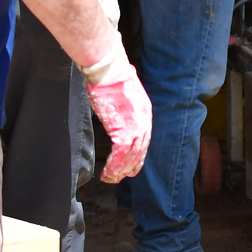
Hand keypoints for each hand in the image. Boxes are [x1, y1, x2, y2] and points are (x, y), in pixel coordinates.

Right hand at [81, 40, 151, 183]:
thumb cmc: (112, 77)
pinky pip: (120, 156)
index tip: (132, 162)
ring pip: (130, 156)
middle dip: (132, 165)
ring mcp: (135, 127)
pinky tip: (106, 174)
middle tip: (123, 177)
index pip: (144, 138)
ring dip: (120, 171)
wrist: (109, 71)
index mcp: (145, 111)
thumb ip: (124, 103)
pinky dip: (113, 167)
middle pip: (140, 150)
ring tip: (111, 179)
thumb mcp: (124, 92)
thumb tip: (117, 102)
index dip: (138, 152)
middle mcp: (144, 121)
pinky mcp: (123, 131)